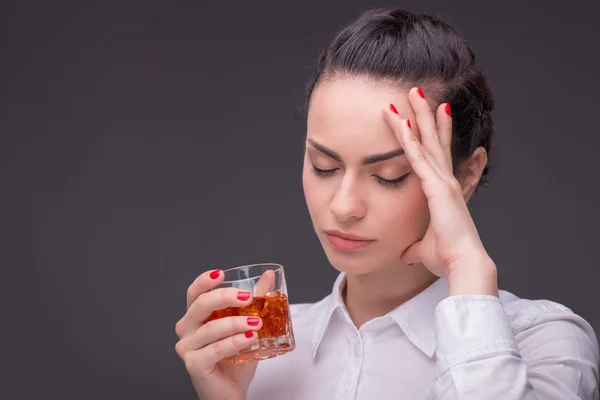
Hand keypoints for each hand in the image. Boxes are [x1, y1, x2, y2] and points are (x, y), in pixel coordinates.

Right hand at [175, 269, 263, 399]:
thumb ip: (256, 300)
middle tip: (248, 298)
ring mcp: (187, 347)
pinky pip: (214, 349)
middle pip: (200, 305)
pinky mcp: (194, 364)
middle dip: (225, 297)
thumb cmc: (236, 358)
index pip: (194, 292)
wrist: (231, 391)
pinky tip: (250, 338)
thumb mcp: (248, 324)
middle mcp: (187, 329)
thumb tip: (268, 276)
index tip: (222, 274)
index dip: (205, 281)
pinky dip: (234, 342)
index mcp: (195, 316)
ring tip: (257, 323)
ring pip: (210, 328)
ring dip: (236, 322)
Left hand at [383, 87, 496, 295]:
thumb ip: (415, 248)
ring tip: (412, 92)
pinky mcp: (435, 187)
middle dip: (426, 114)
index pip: (435, 156)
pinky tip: (401, 121)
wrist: (463, 263)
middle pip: (433, 140)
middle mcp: (445, 180)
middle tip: (419, 92)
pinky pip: (417, 158)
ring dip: (418, 116)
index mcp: (444, 191)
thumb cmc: (447, 257)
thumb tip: (406, 255)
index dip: (431, 135)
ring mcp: (441, 181)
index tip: (428, 115)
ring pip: (426, 141)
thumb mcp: (424, 249)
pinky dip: (408, 139)